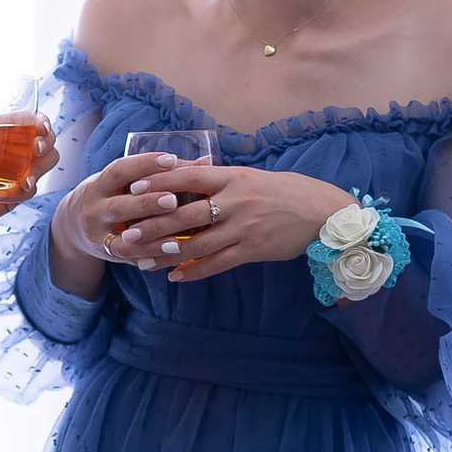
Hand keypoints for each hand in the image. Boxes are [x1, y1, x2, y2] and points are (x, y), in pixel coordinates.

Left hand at [0, 110, 59, 240]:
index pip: (28, 120)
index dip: (40, 121)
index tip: (42, 126)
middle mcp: (10, 151)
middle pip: (45, 143)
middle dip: (46, 144)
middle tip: (36, 150)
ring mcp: (14, 174)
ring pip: (42, 168)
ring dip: (39, 172)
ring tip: (24, 181)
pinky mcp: (12, 196)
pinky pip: (26, 194)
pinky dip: (17, 194)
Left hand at [57, 159, 350, 285]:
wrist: (323, 213)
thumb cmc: (284, 191)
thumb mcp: (251, 177)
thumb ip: (220, 179)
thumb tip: (184, 173)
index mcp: (234, 177)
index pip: (190, 176)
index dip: (160, 182)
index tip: (134, 189)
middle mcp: (237, 201)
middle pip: (186, 214)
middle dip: (154, 225)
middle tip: (128, 233)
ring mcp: (245, 227)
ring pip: (198, 243)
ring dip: (167, 254)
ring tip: (143, 260)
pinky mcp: (254, 250)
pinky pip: (218, 263)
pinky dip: (194, 272)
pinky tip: (175, 277)